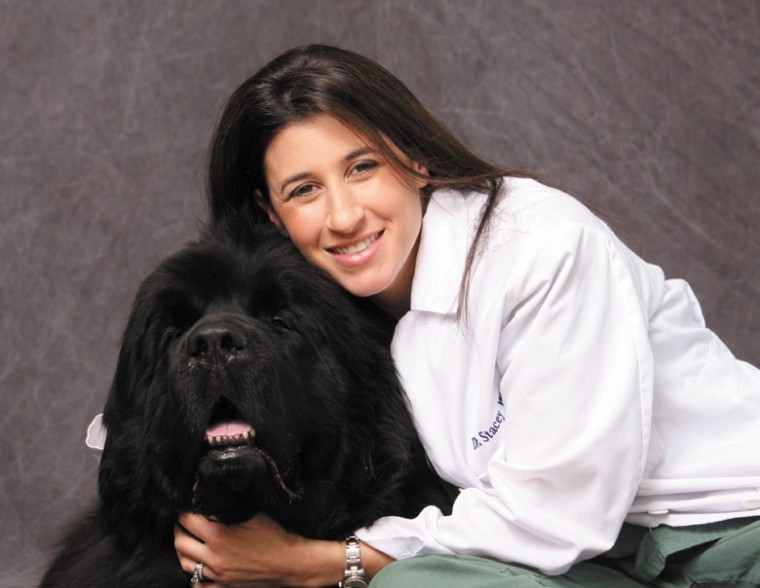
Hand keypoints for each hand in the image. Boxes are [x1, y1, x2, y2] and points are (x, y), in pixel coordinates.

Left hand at [175, 511, 342, 586]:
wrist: (292, 564)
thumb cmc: (276, 535)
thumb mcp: (253, 514)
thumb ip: (230, 504)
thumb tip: (213, 491)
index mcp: (219, 535)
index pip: (187, 519)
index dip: (185, 509)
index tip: (188, 504)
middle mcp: (214, 557)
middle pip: (180, 542)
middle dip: (180, 528)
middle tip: (185, 519)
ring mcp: (217, 575)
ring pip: (184, 563)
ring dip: (183, 550)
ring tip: (188, 540)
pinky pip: (197, 585)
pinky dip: (194, 575)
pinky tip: (199, 566)